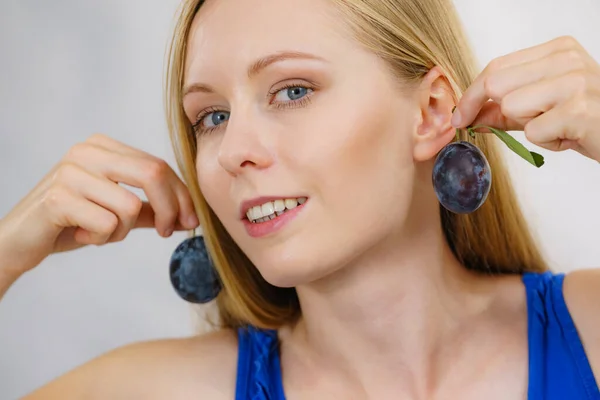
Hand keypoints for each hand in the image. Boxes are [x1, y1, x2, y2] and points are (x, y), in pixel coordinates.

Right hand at [0, 134, 199, 277]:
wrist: (19, 241)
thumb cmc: (71, 223)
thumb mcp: (116, 212)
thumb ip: (148, 208)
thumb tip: (186, 214)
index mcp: (104, 147)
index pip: (159, 165)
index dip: (181, 195)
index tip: (190, 220)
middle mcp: (88, 151)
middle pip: (153, 173)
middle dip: (170, 208)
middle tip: (167, 232)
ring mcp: (71, 171)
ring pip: (130, 206)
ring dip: (121, 231)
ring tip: (98, 232)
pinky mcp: (58, 197)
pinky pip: (106, 224)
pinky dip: (100, 238)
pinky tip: (79, 234)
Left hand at [452, 35, 599, 161]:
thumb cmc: (587, 120)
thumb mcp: (545, 108)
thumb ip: (506, 110)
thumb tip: (469, 115)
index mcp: (557, 51)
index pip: (495, 67)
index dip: (471, 95)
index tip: (459, 117)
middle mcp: (566, 59)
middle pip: (496, 84)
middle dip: (501, 112)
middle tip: (533, 123)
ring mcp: (574, 81)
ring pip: (511, 107)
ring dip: (530, 127)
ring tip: (559, 126)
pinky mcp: (577, 109)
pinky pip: (532, 132)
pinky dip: (547, 142)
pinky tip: (570, 136)